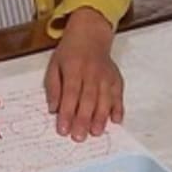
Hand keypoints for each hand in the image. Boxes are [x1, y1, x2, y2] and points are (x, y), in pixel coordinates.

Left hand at [43, 7, 123, 141]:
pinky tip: (116, 120)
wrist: (90, 34)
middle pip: (88, 99)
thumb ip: (53, 87)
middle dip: (83, 120)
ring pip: (104, 99)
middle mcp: (91, 72)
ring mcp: (105, 75)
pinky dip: (118, 108)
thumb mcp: (54, 64)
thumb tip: (53, 108)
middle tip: (79, 137)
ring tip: (96, 133)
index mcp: (73, 67)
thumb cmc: (70, 52)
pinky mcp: (116, 79)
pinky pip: (118, 95)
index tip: (63, 129)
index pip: (70, 93)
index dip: (67, 112)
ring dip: (101, 117)